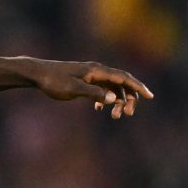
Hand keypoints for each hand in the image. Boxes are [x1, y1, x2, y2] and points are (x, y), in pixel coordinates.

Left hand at [34, 61, 153, 117]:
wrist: (38, 74)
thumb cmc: (54, 81)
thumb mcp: (73, 90)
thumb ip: (93, 93)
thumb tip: (113, 99)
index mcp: (96, 71)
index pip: (123, 77)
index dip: (138, 87)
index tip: (150, 96)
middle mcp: (97, 71)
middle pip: (122, 83)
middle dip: (129, 98)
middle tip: (126, 114)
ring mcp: (92, 75)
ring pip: (113, 87)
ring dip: (117, 101)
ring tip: (115, 116)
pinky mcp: (86, 80)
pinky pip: (104, 88)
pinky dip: (106, 98)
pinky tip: (99, 109)